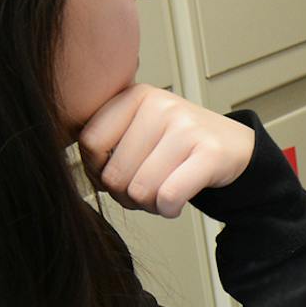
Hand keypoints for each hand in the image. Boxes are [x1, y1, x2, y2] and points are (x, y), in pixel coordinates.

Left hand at [78, 84, 256, 217]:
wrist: (235, 147)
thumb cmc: (179, 145)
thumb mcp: (141, 128)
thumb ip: (107, 139)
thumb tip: (70, 171)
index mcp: (135, 96)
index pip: (89, 143)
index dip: (96, 171)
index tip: (113, 176)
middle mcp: (160, 105)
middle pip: (114, 174)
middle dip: (127, 195)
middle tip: (145, 190)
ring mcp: (186, 127)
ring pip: (141, 190)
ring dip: (150, 206)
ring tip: (162, 194)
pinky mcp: (209, 153)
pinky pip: (168, 197)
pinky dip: (169, 210)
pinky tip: (176, 203)